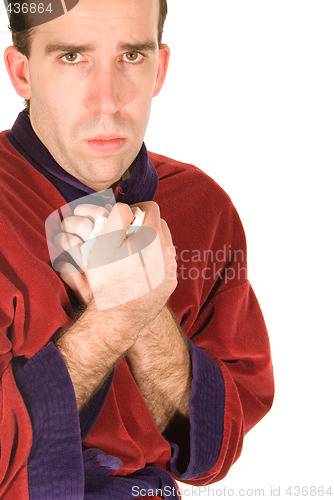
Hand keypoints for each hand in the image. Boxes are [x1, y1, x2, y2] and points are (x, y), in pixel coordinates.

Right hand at [54, 201, 176, 337]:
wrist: (117, 317)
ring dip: (150, 244)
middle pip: (160, 226)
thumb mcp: (104, 242)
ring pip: (163, 245)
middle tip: (127, 234)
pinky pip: (164, 265)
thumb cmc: (107, 279)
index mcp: (153, 236)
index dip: (136, 209)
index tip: (125, 217)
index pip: (151, 208)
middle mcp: (167, 250)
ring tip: (131, 253)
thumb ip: (117, 217)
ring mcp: (170, 268)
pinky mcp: (170, 283)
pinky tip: (138, 271)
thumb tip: (127, 208)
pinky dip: (154, 262)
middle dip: (145, 226)